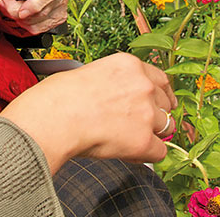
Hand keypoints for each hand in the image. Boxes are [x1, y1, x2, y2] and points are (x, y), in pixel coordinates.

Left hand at [0, 0, 68, 34]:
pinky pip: (41, 29)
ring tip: (12, 4)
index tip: (20, 10)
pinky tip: (21, 12)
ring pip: (42, 22)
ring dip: (21, 19)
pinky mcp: (57, 17)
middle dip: (20, 12)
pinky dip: (26, 24)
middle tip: (6, 2)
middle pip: (45, 10)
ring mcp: (61, 2)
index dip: (35, 5)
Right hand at [0, 53, 176, 172]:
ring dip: (150, 134)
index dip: (161, 95)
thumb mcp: (91, 73)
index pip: (160, 79)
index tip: (162, 104)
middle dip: (155, 115)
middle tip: (137, 125)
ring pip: (165, 128)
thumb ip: (115, 82)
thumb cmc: (60, 97)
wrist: (53, 117)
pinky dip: (146, 154)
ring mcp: (146, 113)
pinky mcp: (144, 140)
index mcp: (130, 65)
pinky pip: (160, 152)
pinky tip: (129, 152)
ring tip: (125, 138)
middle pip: (166, 104)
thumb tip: (122, 100)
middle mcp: (143, 86)